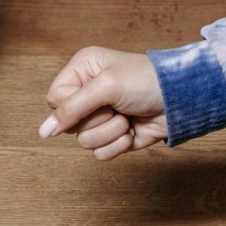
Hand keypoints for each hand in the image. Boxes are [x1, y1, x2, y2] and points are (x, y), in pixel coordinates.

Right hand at [40, 48, 168, 160]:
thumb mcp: (105, 87)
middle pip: (68, 124)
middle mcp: (88, 94)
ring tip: (127, 117)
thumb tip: (42, 132)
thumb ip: (70, 109)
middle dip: (96, 120)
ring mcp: (102, 117)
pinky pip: (100, 153)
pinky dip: (119, 145)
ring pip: (84, 142)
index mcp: (81, 72)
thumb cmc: (146, 81)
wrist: (183, 99)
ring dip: (110, 132)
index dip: (70, 107)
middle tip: (116, 106)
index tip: (93, 100)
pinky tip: (133, 130)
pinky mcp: (114, 137)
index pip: (55, 100)